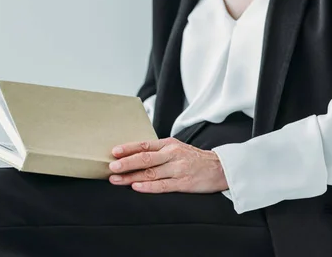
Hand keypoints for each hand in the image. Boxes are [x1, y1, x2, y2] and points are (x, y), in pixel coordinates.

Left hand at [108, 138, 227, 193]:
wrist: (220, 168)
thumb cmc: (193, 158)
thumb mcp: (176, 147)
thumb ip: (158, 150)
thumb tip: (132, 154)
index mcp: (169, 144)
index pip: (145, 145)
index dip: (128, 148)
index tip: (114, 152)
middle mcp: (173, 154)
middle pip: (145, 158)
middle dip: (126, 163)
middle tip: (111, 167)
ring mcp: (178, 169)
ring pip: (151, 173)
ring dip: (131, 177)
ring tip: (117, 180)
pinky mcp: (184, 183)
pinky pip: (163, 186)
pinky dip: (148, 186)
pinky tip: (136, 187)